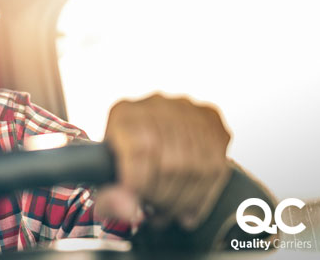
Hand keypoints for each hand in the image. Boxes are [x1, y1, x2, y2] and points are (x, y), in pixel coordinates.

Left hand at [95, 94, 230, 229]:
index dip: (142, 184)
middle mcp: (159, 105)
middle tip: (155, 214)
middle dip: (164, 198)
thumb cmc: (118, 160)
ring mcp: (188, 111)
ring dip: (184, 201)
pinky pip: (216, 167)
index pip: (141, 149)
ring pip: (196, 167)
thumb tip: (128, 211)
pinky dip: (203, 198)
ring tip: (169, 212)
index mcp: (125, 113)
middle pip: (172, 162)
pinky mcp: (211, 121)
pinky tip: (188, 210)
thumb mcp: (103, 176)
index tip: (137, 205)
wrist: (139, 134)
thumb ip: (109, 198)